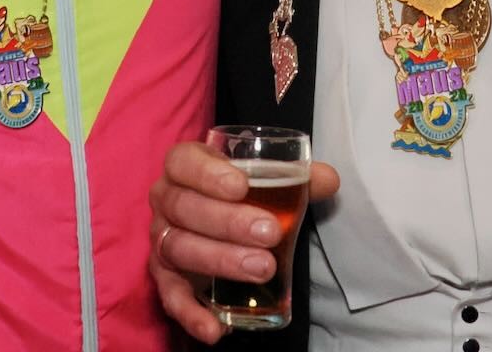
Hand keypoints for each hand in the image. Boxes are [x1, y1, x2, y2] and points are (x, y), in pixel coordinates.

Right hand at [147, 141, 338, 342]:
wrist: (219, 224)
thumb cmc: (242, 197)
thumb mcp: (268, 183)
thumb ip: (299, 178)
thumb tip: (329, 180)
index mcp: (184, 167)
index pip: (184, 162)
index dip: (208, 173)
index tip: (241, 185)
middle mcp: (166, 201)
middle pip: (185, 208)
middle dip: (228, 222)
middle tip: (269, 233)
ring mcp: (162, 239)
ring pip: (179, 248)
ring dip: (220, 260)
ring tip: (262, 269)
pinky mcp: (166, 278)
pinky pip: (171, 297)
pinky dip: (191, 314)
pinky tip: (216, 328)